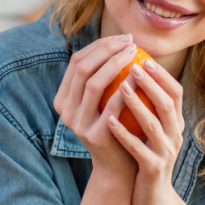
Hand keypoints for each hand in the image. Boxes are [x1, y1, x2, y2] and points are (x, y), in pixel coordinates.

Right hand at [53, 34, 139, 182]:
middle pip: (83, 69)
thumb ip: (103, 79)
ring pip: (93, 84)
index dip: (99, 46)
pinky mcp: (94, 136)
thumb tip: (118, 42)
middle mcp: (65, 111)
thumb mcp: (103, 103)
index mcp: (64, 99)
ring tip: (135, 54)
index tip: (122, 38)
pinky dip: (126, 88)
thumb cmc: (117, 128)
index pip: (77, 62)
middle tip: (130, 42)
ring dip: (115, 63)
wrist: (119, 166)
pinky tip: (140, 77)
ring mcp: (77, 124)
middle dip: (107, 50)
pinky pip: (111, 106)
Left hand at [106, 57, 184, 204]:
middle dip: (150, 83)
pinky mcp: (153, 169)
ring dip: (137, 104)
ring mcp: (166, 153)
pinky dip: (124, 134)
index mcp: (176, 124)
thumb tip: (131, 73)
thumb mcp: (151, 130)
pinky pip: (138, 149)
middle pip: (167, 104)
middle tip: (132, 65)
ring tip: (119, 87)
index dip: (162, 75)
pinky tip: (108, 120)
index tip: (144, 58)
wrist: (152, 196)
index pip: (176, 93)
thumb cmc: (146, 156)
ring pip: (154, 125)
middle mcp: (175, 136)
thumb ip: (147, 106)